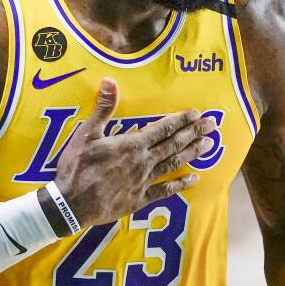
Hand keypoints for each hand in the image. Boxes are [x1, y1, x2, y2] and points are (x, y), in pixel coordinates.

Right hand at [54, 78, 215, 226]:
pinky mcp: (139, 199)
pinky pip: (164, 191)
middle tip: (213, 125)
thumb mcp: (86, 134)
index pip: (162, 128)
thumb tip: (111, 81)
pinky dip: (180, 185)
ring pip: (173, 164)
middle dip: (194, 133)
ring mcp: (143, 181)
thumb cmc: (77, 167)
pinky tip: (194, 179)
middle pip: (174, 144)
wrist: (71, 204)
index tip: (196, 113)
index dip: (181, 120)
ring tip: (209, 145)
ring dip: (192, 153)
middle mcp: (143, 161)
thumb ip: (103, 108)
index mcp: (132, 144)